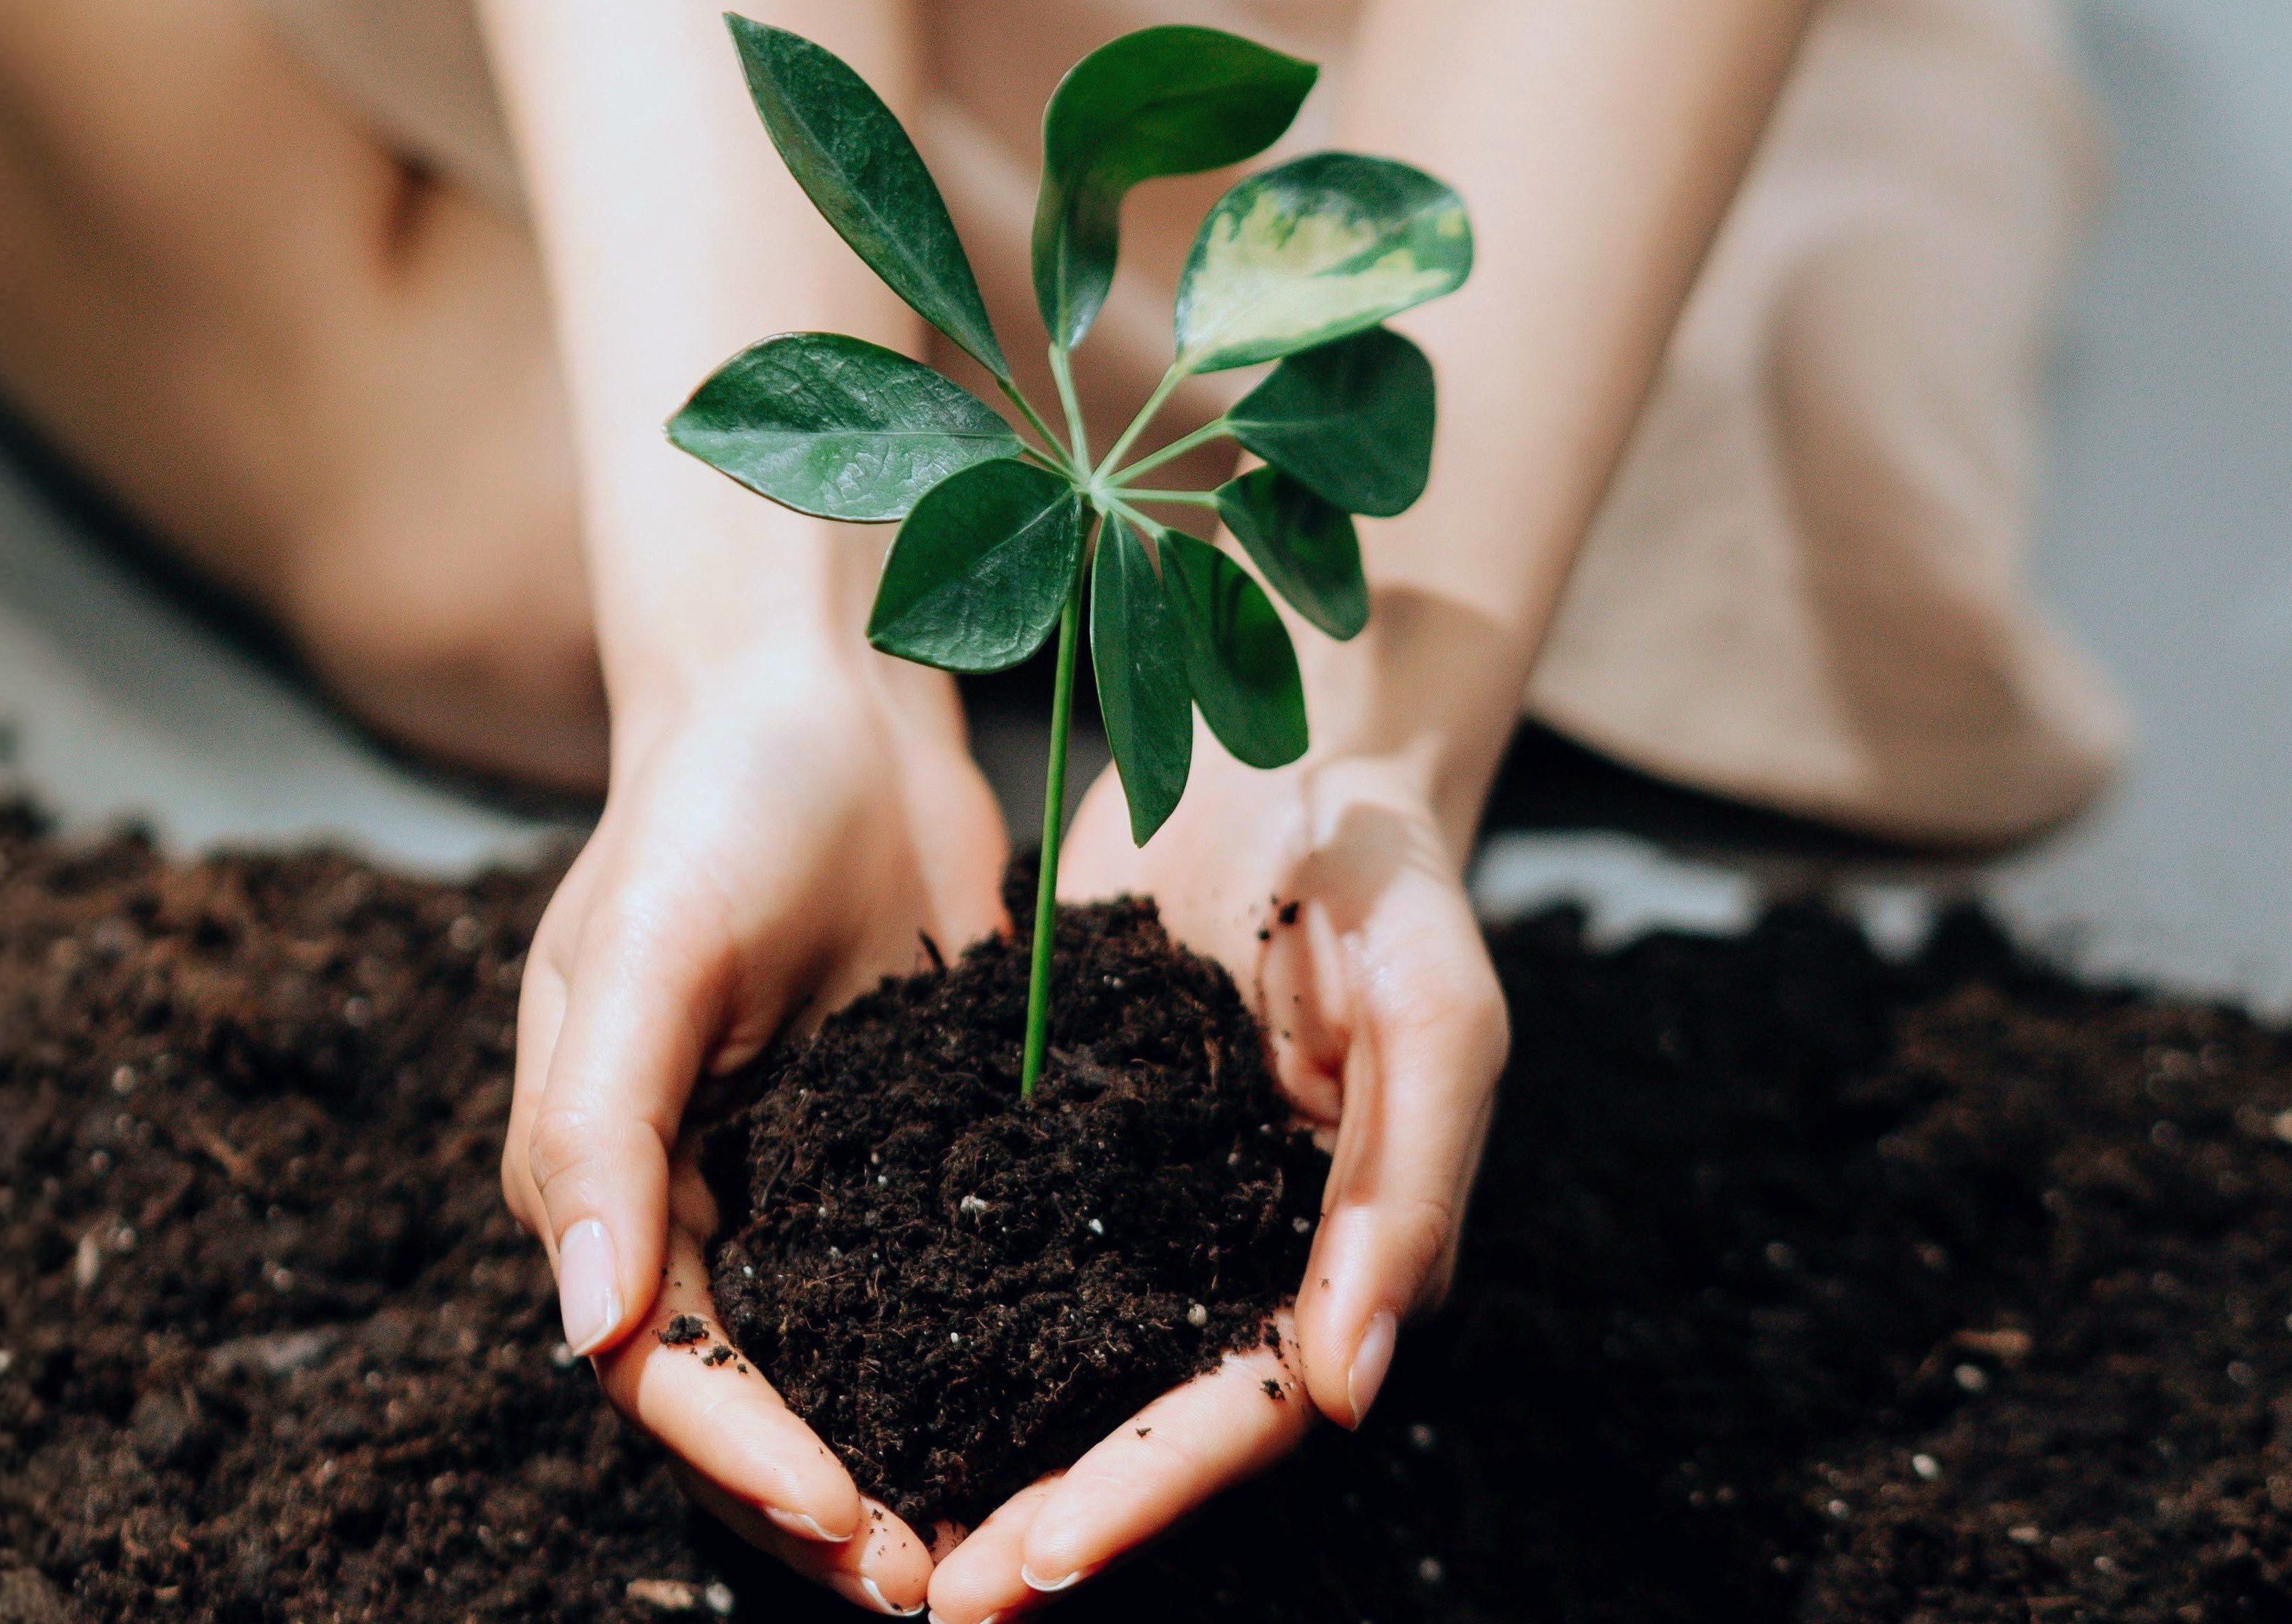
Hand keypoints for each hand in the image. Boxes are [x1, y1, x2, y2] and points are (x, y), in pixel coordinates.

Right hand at [502, 645, 1008, 1613]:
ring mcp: (804, 1184)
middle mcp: (699, 1206)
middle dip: (826, 1506)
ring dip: (902, 1462)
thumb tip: (588, 1323)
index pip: (665, 1367)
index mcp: (610, 1182)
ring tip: (994, 1547)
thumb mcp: (641, 953)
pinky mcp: (899, 1149)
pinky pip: (925, 1284)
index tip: (848, 1527)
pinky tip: (1049, 1419)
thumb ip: (601, 1131)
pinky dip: (967, 1362)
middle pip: (749, 1402)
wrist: (824, 702)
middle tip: (936, 1585)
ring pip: (842, 1368)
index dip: (747, 1459)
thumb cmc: (710, 809)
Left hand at [926, 744, 1509, 1619]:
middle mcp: (1252, 1259)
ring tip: (883, 1540)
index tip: (1045, 1553)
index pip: (1251, 1407)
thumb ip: (1404, 1192)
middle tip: (944, 1597)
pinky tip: (858, 1384)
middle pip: (1151, 1424)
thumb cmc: (1387, 873)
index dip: (1155, 1488)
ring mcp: (1161, 1213)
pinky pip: (1017, 1269)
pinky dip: (950, 1337)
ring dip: (990, 1458)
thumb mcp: (1434, 1010)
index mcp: (1354, 1252)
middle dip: (1055, 1518)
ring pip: (1072, 1373)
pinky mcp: (1082, 1154)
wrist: (1290, 752)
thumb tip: (1348, 1391)